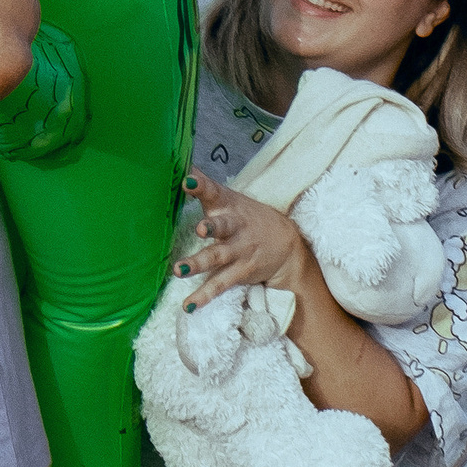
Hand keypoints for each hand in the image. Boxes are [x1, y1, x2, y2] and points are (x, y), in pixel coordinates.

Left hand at [175, 172, 308, 309]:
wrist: (287, 245)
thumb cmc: (247, 218)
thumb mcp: (230, 198)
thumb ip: (205, 185)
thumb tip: (181, 161)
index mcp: (229, 206)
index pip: (214, 191)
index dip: (201, 186)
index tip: (187, 181)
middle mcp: (234, 227)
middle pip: (223, 226)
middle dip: (212, 227)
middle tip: (199, 229)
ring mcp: (239, 251)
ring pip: (218, 257)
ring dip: (199, 263)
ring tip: (179, 270)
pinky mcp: (241, 272)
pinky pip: (220, 284)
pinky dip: (204, 296)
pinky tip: (189, 305)